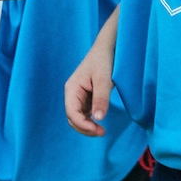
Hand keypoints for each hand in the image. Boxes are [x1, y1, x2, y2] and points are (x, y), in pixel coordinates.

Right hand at [64, 10, 118, 136]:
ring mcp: (78, 96)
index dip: (83, 125)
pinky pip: (84, 113)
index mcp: (72, 88)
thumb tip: (98, 118)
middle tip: (102, 132)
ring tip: (102, 131)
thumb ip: (101, 98)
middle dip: (84, 128)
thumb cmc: (104, 60)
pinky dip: (90, 121)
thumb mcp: (103, 79)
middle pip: (72, 118)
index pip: (72, 112)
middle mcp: (72, 94)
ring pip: (78, 118)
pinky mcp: (86, 97)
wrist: (108, 47)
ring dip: (87, 126)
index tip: (98, 129)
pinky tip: (100, 122)